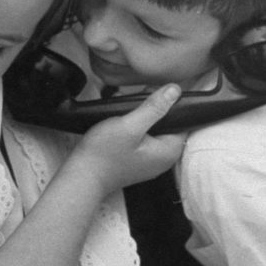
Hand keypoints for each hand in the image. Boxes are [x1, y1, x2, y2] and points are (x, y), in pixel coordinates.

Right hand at [71, 84, 186, 198]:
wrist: (82, 175)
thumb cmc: (104, 152)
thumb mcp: (130, 125)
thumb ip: (154, 108)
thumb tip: (175, 90)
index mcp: (168, 151)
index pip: (183, 121)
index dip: (172, 104)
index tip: (158, 91)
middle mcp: (163, 159)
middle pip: (168, 125)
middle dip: (155, 109)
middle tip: (138, 97)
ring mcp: (149, 161)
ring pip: (154, 130)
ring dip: (143, 116)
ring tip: (127, 108)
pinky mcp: (137, 160)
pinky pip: (143, 138)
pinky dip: (135, 127)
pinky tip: (122, 120)